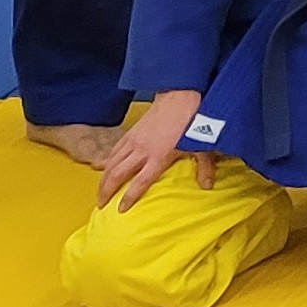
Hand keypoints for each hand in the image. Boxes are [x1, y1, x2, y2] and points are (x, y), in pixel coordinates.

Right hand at [97, 90, 212, 209]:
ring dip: (103, 179)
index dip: (129, 197)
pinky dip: (107, 161)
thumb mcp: (202, 147)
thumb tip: (207, 186)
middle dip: (106, 191)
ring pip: (111, 163)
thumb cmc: (191, 121)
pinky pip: (114, 150)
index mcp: (158, 157)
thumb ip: (204, 168)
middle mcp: (141, 151)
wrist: (179, 96)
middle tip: (101, 204)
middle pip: (117, 175)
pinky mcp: (131, 132)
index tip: (120, 209)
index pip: (139, 183)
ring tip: (100, 191)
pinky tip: (105, 168)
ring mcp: (134, 141)